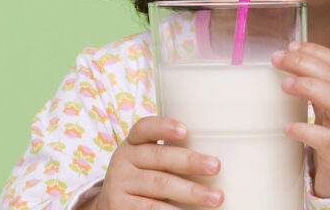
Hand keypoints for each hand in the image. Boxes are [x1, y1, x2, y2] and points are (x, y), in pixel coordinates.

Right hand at [86, 116, 222, 209]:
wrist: (113, 205)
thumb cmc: (144, 177)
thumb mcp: (149, 161)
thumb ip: (171, 154)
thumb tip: (217, 159)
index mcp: (133, 143)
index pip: (144, 128)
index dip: (164, 128)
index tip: (185, 131)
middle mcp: (123, 161)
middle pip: (159, 158)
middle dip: (190, 162)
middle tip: (216, 166)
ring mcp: (120, 185)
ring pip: (159, 186)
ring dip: (190, 192)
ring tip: (216, 198)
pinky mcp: (119, 207)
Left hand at [271, 42, 329, 197]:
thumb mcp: (329, 111)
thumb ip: (316, 89)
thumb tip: (288, 62)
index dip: (317, 52)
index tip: (292, 47)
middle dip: (306, 64)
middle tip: (279, 60)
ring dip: (310, 88)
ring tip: (285, 85)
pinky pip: (328, 141)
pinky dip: (307, 130)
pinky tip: (288, 127)